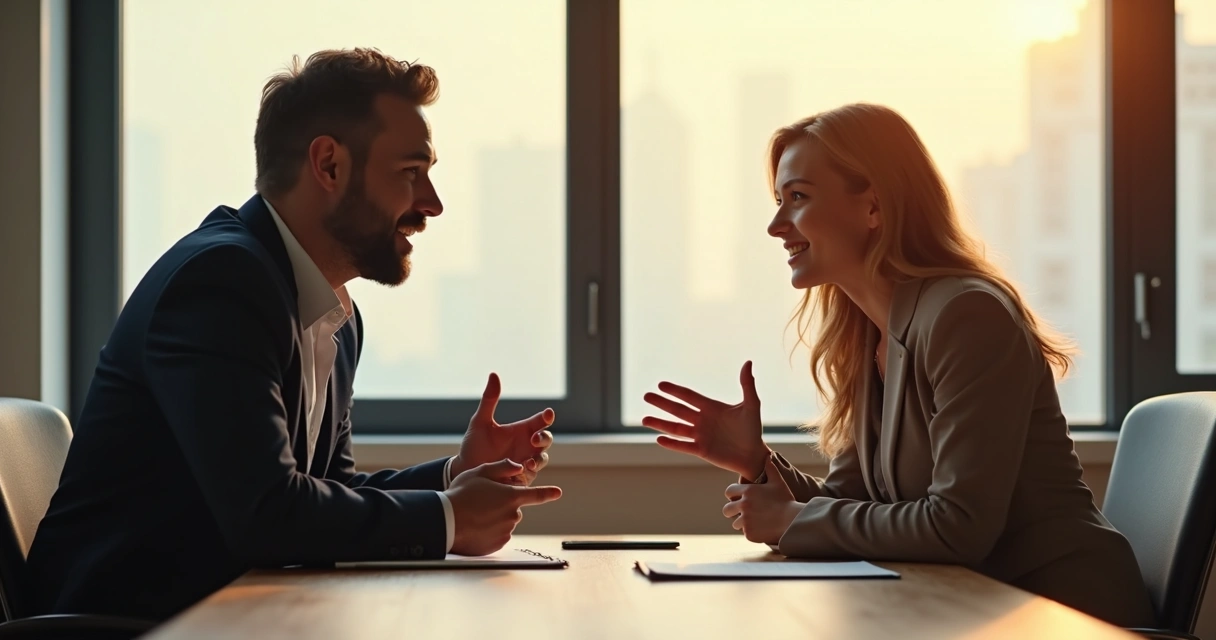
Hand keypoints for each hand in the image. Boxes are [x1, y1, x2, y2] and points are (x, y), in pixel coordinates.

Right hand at [445, 459, 562, 555]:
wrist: (445, 521)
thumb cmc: (461, 494)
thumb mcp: (479, 472)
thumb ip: (502, 467)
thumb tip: (518, 467)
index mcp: (511, 496)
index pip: (536, 495)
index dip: (548, 493)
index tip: (557, 493)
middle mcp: (512, 515)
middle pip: (514, 508)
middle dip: (503, 504)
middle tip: (482, 503)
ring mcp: (506, 531)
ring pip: (505, 522)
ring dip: (495, 518)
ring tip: (476, 515)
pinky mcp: (497, 544)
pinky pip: (498, 536)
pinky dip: (490, 532)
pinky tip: (476, 527)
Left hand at [452, 373, 554, 484]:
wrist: (465, 470)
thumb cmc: (473, 445)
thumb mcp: (480, 422)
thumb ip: (489, 400)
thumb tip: (493, 374)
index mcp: (521, 430)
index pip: (540, 421)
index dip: (546, 417)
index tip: (547, 413)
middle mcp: (526, 446)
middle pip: (546, 439)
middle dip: (544, 438)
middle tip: (534, 439)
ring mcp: (526, 462)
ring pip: (543, 458)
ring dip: (539, 458)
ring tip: (528, 461)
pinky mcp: (522, 478)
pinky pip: (533, 475)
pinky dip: (530, 473)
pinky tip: (522, 471)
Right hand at [642, 361, 768, 478]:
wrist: (754, 455)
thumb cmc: (753, 430)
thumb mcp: (751, 405)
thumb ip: (747, 385)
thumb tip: (748, 362)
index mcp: (711, 408)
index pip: (689, 397)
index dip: (675, 391)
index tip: (661, 385)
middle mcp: (702, 421)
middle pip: (678, 410)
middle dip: (662, 403)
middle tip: (646, 396)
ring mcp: (700, 436)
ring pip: (676, 428)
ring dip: (660, 424)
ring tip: (644, 419)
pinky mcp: (701, 450)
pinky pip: (683, 446)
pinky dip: (671, 443)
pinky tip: (658, 438)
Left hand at [722, 455, 803, 544]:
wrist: (793, 521)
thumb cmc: (786, 500)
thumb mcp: (778, 482)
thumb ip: (770, 469)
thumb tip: (767, 456)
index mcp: (747, 492)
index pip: (729, 492)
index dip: (733, 495)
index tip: (740, 498)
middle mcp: (743, 505)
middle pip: (727, 509)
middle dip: (733, 511)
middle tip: (744, 512)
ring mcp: (745, 520)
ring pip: (736, 523)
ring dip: (743, 523)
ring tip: (757, 521)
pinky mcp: (749, 533)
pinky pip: (745, 533)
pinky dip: (752, 532)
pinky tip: (763, 529)